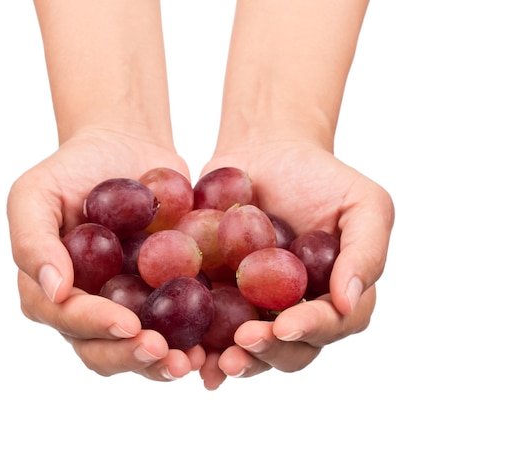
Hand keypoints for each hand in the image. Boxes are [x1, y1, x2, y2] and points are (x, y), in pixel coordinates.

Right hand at [7, 128, 205, 380]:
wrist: (125, 149)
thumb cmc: (73, 168)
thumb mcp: (36, 192)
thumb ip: (32, 239)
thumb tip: (53, 290)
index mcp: (52, 291)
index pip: (67, 318)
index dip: (95, 326)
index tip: (129, 324)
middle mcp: (88, 309)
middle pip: (101, 350)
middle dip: (131, 356)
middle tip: (164, 354)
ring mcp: (126, 307)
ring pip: (138, 350)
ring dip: (162, 364)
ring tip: (191, 362)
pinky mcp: (161, 299)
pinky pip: (176, 329)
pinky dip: (193, 341)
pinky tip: (213, 345)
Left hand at [198, 141, 394, 388]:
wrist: (266, 152)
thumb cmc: (321, 177)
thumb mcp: (363, 202)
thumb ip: (367, 251)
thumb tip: (348, 302)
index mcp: (336, 297)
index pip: (333, 324)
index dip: (311, 329)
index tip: (285, 325)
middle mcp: (298, 312)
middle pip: (290, 349)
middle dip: (268, 352)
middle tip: (244, 343)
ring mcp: (257, 309)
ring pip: (250, 350)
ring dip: (233, 362)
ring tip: (212, 363)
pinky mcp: (220, 297)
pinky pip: (209, 328)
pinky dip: (199, 344)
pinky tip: (186, 352)